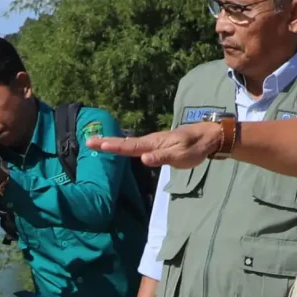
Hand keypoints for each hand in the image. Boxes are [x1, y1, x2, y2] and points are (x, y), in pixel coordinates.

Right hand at [91, 121, 231, 169]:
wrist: (208, 138)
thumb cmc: (195, 148)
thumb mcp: (181, 155)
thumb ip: (162, 157)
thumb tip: (142, 159)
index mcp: (153, 143)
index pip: (129, 146)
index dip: (113, 146)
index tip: (97, 144)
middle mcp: (150, 142)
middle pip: (125, 143)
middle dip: (107, 142)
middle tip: (88, 141)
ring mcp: (153, 143)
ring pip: (129, 144)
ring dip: (113, 143)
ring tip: (98, 144)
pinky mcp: (157, 147)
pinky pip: (136, 146)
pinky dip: (124, 146)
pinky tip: (119, 148)